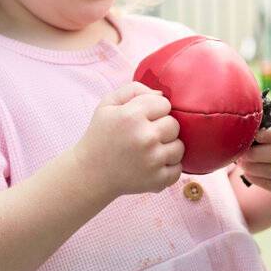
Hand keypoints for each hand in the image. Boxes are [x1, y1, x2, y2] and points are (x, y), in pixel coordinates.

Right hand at [78, 82, 183, 196]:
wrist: (90, 174)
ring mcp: (153, 160)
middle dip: (162, 128)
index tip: (142, 119)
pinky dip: (168, 168)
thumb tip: (162, 94)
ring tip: (148, 151)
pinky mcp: (158, 180)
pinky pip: (178, 169)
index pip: (164, 104)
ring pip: (179, 147)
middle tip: (144, 136)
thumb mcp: (108, 105)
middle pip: (174, 125)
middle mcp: (145, 137)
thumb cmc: (101, 136)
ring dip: (167, 148)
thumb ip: (134, 90)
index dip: (154, 110)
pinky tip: (152, 165)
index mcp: (132, 116)